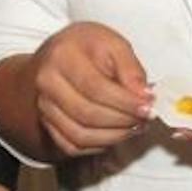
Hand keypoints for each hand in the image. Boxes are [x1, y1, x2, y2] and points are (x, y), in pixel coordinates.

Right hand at [32, 22, 152, 157]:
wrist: (57, 56)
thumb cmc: (88, 47)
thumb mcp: (113, 44)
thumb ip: (131, 69)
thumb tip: (144, 97)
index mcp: (63, 55)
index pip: (95, 87)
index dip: (125, 102)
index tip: (147, 107)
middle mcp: (47, 82)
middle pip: (87, 114)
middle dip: (123, 121)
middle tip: (144, 118)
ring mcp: (44, 106)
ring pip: (79, 135)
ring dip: (113, 137)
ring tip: (134, 127)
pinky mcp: (47, 123)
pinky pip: (72, 146)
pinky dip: (98, 145)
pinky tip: (115, 134)